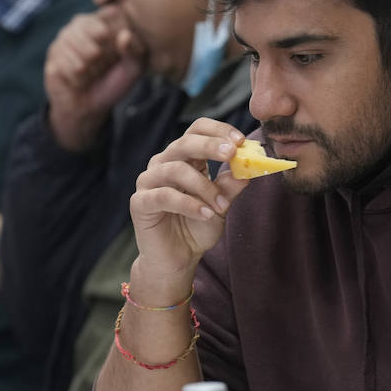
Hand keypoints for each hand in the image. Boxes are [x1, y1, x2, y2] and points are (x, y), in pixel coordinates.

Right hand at [43, 13, 147, 151]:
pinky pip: (65, 64)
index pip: (106, 14)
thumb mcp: (133, 69)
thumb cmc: (113, 82)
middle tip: (100, 65)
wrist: (90, 108)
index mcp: (100, 22)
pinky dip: (77, 77)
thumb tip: (125, 35)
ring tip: (90, 74)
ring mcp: (62, 40)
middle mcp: (79, 25)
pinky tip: (78, 81)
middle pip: (87, 27)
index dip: (111, 35)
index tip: (115, 53)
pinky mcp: (52, 57)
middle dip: (98, 52)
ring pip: (75, 46)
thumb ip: (135, 52)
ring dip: (87, 67)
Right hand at [128, 119, 249, 289]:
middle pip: (185, 142)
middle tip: (232, 152)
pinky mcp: (140, 202)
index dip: (218, 130)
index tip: (240, 140)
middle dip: (210, 145)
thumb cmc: (197, 227)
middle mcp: (164, 164)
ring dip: (204, 186)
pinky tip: (205, 214)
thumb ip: (231, 185)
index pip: (198, 130)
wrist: (178, 260)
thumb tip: (250, 167)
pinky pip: (164, 196)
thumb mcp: (221, 205)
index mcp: (185, 158)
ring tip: (221, 205)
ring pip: (175, 169)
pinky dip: (189, 204)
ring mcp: (149, 181)